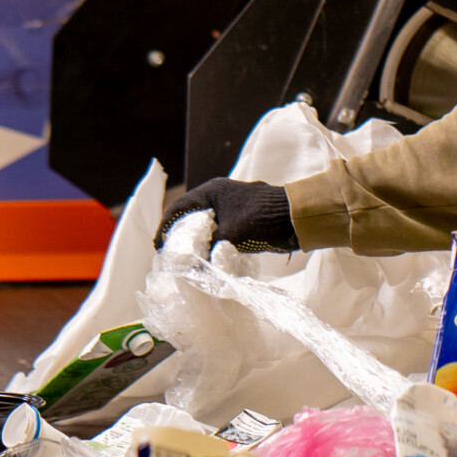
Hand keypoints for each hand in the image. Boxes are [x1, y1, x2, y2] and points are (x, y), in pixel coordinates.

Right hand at [155, 177, 298, 253]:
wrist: (298, 219)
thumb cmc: (263, 219)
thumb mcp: (230, 235)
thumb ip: (208, 248)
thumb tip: (192, 265)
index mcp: (212, 191)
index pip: (179, 208)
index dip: (166, 227)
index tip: (158, 246)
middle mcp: (219, 197)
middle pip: (190, 217)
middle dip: (179, 236)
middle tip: (169, 255)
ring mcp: (231, 209)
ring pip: (206, 226)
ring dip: (196, 242)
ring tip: (184, 260)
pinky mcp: (242, 222)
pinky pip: (220, 234)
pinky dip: (211, 246)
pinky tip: (207, 259)